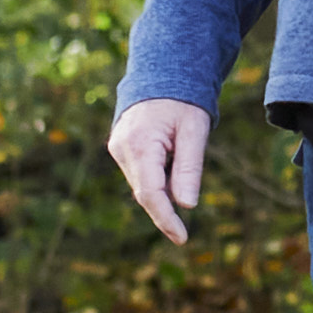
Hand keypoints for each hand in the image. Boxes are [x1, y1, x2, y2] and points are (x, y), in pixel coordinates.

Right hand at [108, 96, 212, 244]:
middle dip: (164, 211)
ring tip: (180, 164)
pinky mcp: (120, 149)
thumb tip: (187, 205)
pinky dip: (155, 181)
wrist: (160, 74)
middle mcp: (122, 149)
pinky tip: (170, 164)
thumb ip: (190, 167)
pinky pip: (140, 174)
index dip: (166, 219)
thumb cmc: (182, 101)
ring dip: (161, 192)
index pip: (151, 193)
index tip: (182, 238)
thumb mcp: (195, 130)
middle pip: (144, 193)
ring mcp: (118, 149)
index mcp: (140, 144)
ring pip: (142, 185)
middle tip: (183, 231)